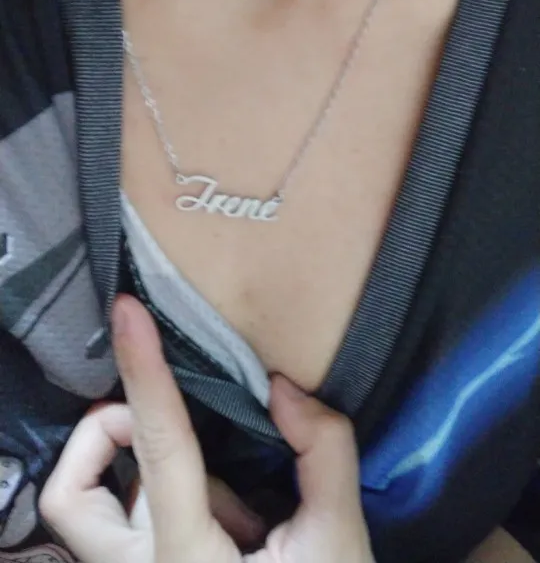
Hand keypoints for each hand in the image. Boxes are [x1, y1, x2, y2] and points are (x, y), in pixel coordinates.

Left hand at [39, 295, 374, 562]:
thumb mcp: (339, 542)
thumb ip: (322, 451)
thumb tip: (279, 386)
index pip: (160, 448)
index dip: (143, 372)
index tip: (127, 311)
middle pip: (72, 495)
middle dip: (107, 436)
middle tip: (164, 422)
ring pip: (89, 511)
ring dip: (147, 477)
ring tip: (228, 504)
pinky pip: (122, 527)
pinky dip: (162, 502)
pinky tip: (228, 527)